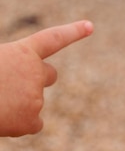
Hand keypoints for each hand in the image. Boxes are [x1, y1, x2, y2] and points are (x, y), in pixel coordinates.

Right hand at [0, 20, 93, 136]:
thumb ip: (8, 64)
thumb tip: (12, 82)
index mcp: (21, 52)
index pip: (53, 39)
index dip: (73, 32)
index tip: (90, 26)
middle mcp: (35, 73)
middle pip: (50, 75)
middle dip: (38, 78)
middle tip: (16, 85)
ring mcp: (36, 98)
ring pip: (32, 103)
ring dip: (16, 103)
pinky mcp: (32, 120)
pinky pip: (32, 124)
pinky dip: (19, 124)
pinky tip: (2, 119)